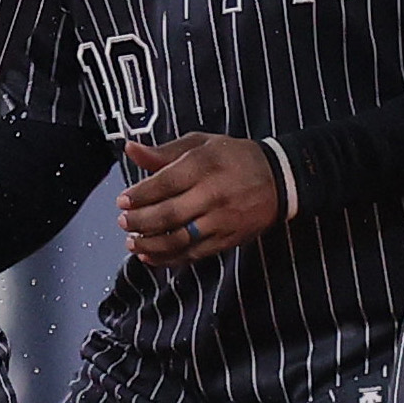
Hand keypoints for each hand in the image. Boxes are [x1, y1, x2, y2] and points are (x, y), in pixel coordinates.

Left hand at [119, 133, 286, 264]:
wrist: (280, 179)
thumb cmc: (234, 158)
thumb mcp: (201, 144)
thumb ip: (164, 151)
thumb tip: (130, 149)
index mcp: (204, 164)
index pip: (164, 184)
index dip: (139, 195)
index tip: (122, 201)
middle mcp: (213, 193)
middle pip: (168, 214)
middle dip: (139, 221)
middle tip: (123, 221)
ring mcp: (221, 220)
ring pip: (178, 239)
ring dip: (149, 244)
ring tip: (131, 241)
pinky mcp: (227, 240)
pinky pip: (192, 254)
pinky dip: (167, 258)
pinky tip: (149, 255)